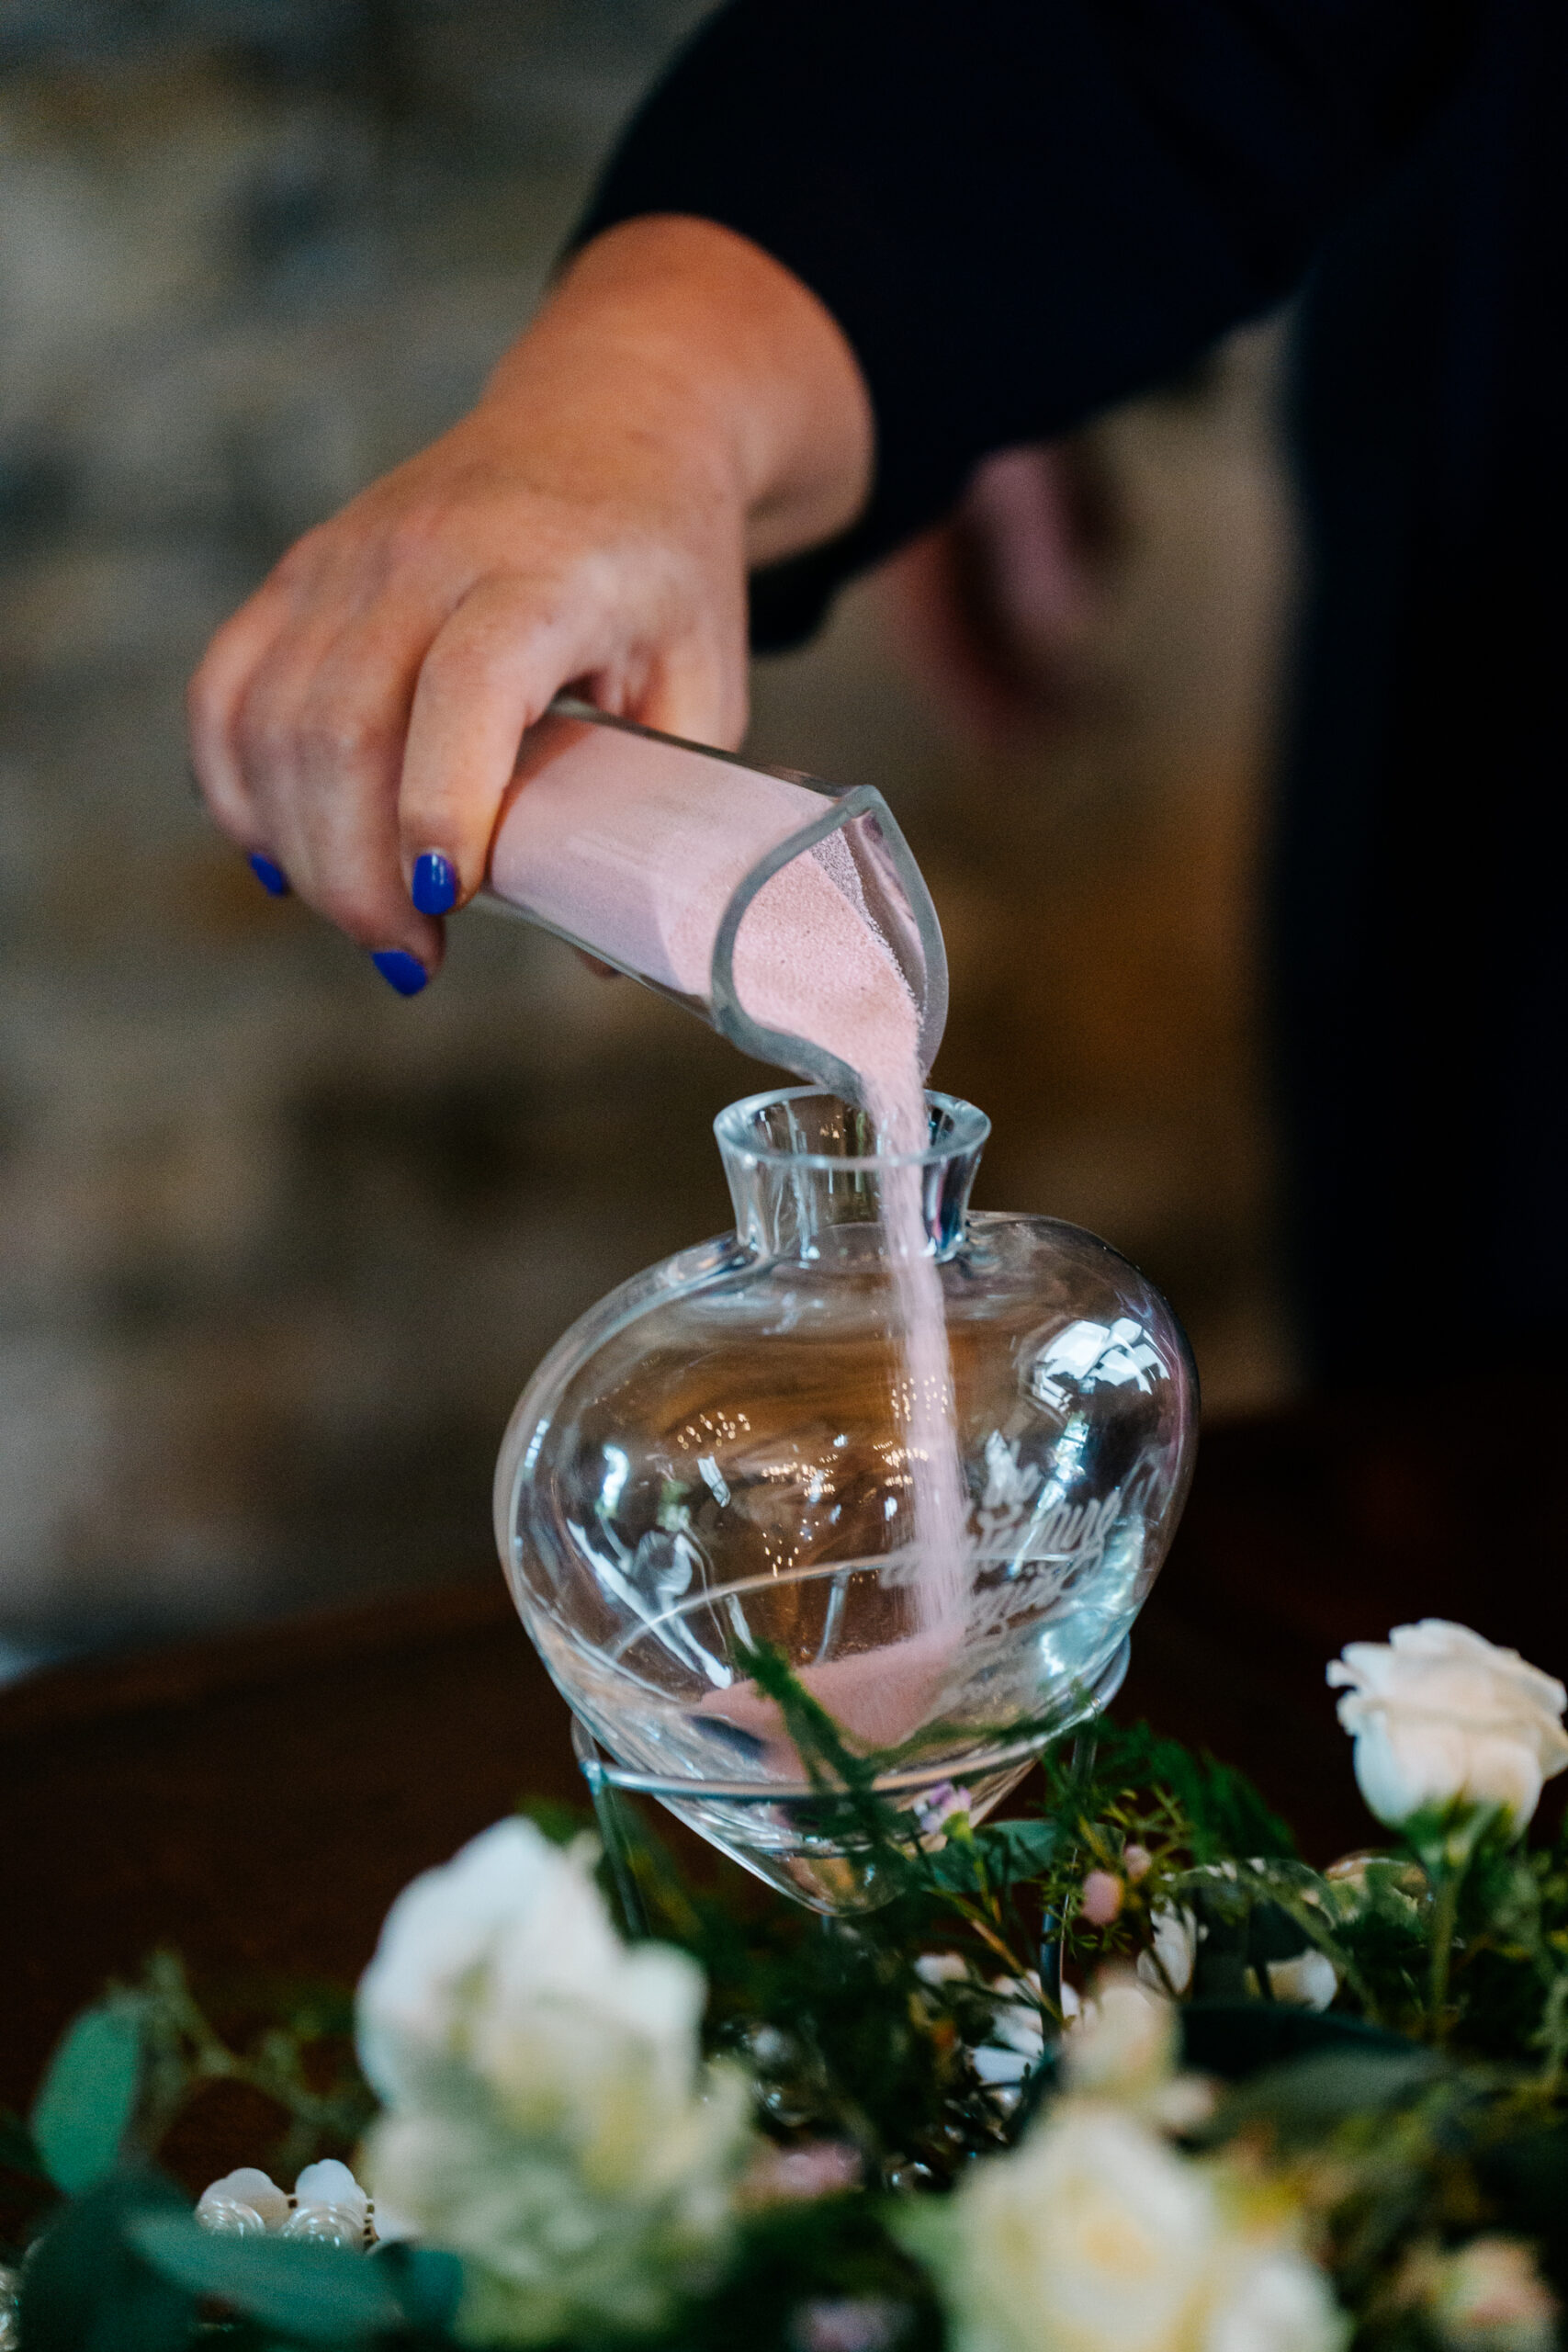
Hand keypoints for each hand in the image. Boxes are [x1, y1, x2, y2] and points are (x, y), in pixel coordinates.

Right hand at [187, 217, 871, 989]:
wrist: (615, 420)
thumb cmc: (664, 567)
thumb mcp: (705, 681)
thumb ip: (658, 806)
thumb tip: (599, 947)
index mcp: (546, 571)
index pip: (466, 686)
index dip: (442, 803)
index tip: (451, 901)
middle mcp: (429, 551)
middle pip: (341, 724)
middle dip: (358, 872)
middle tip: (410, 957)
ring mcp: (348, 556)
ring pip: (270, 720)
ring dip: (303, 850)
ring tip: (371, 924)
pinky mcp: (300, 571)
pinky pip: (225, 691)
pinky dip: (237, 788)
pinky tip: (285, 859)